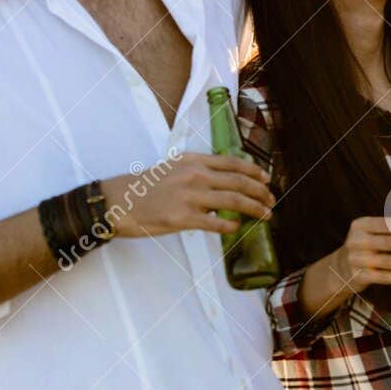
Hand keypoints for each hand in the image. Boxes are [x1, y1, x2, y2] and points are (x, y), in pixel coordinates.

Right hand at [100, 153, 272, 237]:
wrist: (118, 201)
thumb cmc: (146, 186)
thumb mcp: (174, 167)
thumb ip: (199, 170)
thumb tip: (224, 181)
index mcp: (193, 161)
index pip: (232, 162)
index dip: (254, 171)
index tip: (267, 178)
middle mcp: (195, 175)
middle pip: (239, 182)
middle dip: (260, 192)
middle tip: (272, 199)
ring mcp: (190, 197)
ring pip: (233, 202)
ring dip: (254, 208)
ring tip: (266, 215)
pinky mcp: (183, 218)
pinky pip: (216, 223)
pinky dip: (230, 226)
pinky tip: (237, 228)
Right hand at [297, 216, 390, 318]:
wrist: (339, 268)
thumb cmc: (364, 247)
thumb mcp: (369, 233)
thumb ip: (389, 230)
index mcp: (360, 225)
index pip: (385, 224)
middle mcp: (356, 241)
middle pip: (390, 243)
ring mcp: (356, 260)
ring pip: (389, 261)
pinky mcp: (358, 276)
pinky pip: (383, 277)